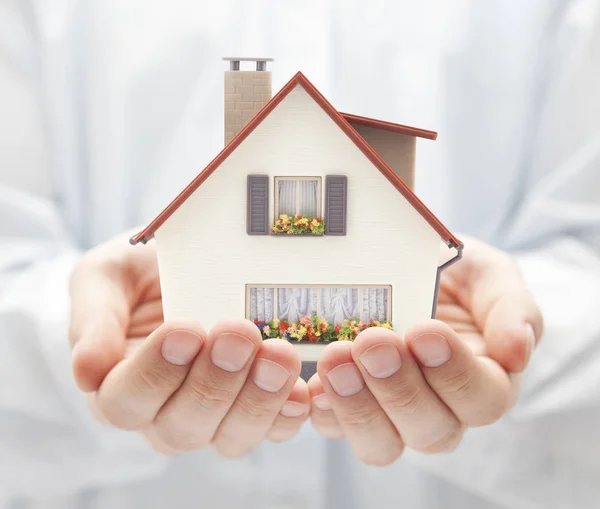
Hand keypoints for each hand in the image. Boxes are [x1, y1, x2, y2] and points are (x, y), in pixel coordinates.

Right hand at [69, 232, 308, 455]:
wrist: (187, 265)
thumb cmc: (141, 273)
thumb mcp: (105, 276)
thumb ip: (93, 318)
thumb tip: (87, 371)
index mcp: (118, 385)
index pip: (126, 401)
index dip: (154, 373)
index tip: (185, 328)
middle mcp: (163, 413)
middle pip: (182, 426)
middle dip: (214, 382)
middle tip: (239, 333)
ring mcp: (214, 416)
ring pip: (230, 436)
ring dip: (257, 399)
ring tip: (278, 354)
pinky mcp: (254, 406)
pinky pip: (273, 428)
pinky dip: (289, 414)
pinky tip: (304, 390)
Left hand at [308, 235, 542, 464]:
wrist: (397, 262)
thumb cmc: (450, 270)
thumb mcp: (486, 273)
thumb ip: (510, 307)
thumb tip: (518, 352)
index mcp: (483, 379)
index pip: (483, 400)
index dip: (456, 374)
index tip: (425, 330)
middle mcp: (440, 407)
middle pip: (431, 431)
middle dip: (400, 389)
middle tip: (373, 342)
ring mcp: (389, 411)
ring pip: (382, 444)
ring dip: (357, 406)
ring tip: (336, 358)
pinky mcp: (346, 404)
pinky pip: (334, 427)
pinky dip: (322, 410)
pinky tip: (310, 383)